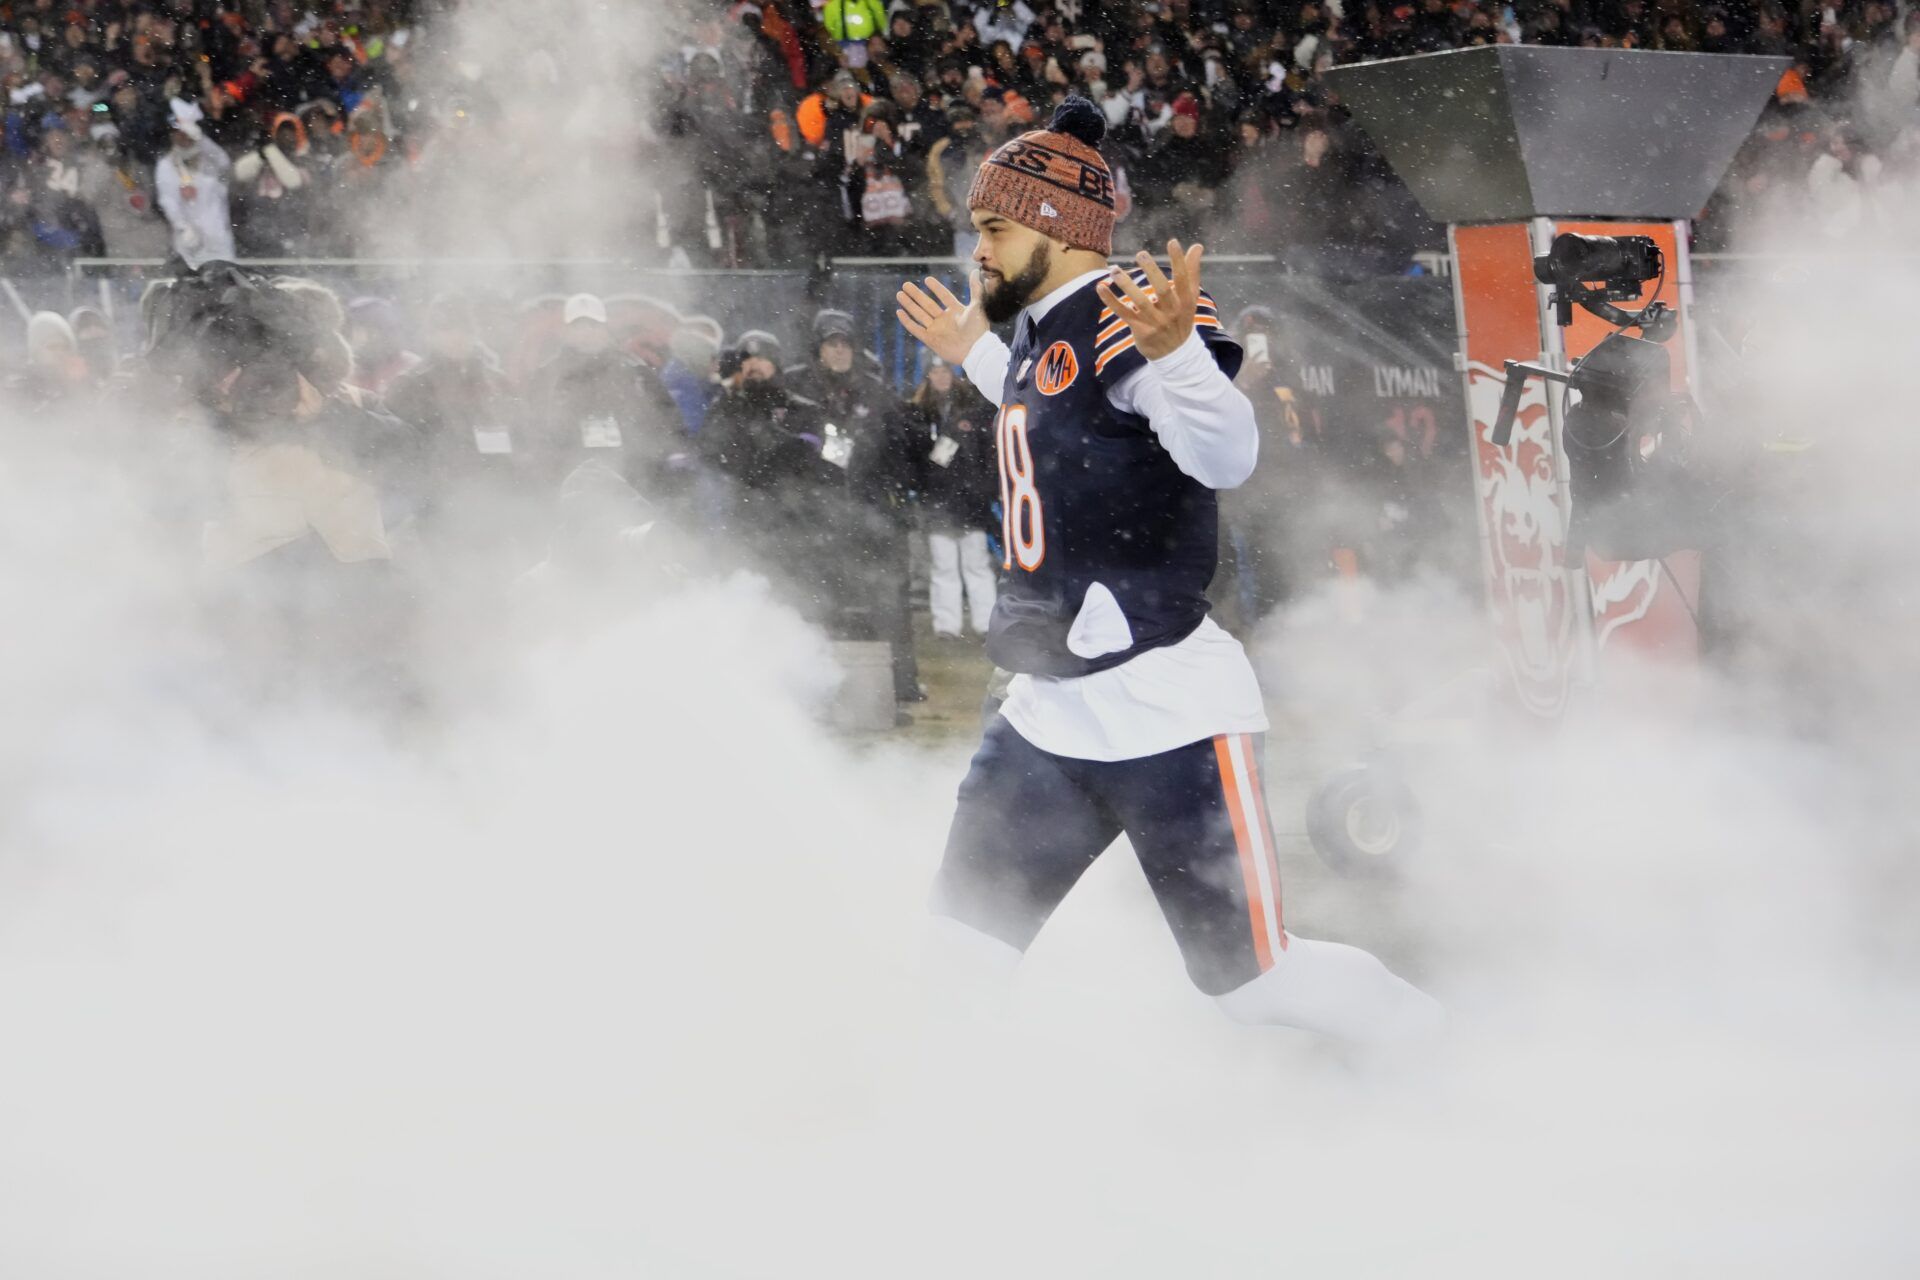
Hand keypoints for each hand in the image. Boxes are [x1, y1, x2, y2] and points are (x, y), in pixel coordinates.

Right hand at [895, 271, 988, 366]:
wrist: (975, 350)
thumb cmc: (978, 329)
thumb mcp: (978, 305)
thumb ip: (976, 288)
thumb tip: (976, 271)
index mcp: (956, 312)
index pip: (944, 296)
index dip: (936, 288)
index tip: (927, 279)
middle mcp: (945, 320)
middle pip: (927, 304)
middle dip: (916, 294)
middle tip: (905, 285)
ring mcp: (937, 330)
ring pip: (919, 314)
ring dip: (909, 304)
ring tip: (899, 294)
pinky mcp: (930, 340)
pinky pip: (916, 329)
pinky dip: (907, 321)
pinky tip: (899, 312)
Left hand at [1096, 239, 1205, 361]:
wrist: (1174, 354)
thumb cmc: (1181, 319)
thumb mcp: (1190, 298)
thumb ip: (1192, 272)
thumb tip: (1197, 246)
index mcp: (1185, 302)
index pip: (1183, 279)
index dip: (1179, 261)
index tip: (1172, 242)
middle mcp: (1171, 312)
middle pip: (1162, 289)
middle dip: (1152, 271)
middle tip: (1141, 254)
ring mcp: (1155, 322)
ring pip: (1139, 302)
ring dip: (1126, 285)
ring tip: (1114, 270)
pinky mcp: (1140, 330)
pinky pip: (1123, 313)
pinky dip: (1111, 301)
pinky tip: (1101, 287)